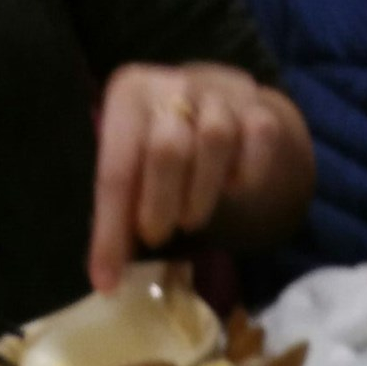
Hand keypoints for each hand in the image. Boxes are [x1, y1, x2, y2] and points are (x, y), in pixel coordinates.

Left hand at [89, 63, 287, 291]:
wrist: (217, 103)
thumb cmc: (161, 142)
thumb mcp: (130, 163)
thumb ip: (118, 209)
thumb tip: (106, 279)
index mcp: (129, 94)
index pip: (116, 169)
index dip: (110, 231)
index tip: (107, 281)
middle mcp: (174, 84)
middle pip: (168, 149)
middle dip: (159, 207)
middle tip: (156, 234)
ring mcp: (221, 95)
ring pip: (215, 142)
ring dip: (200, 197)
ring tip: (190, 214)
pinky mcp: (260, 109)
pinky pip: (257, 145)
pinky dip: (245, 177)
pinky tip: (230, 185)